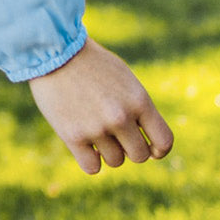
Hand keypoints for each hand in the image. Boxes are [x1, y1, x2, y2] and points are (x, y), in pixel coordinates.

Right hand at [28, 36, 173, 174]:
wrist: (55, 52)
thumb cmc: (92, 65)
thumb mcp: (125, 80)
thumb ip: (138, 109)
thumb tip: (146, 145)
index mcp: (139, 100)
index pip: (164, 141)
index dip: (159, 150)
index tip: (150, 149)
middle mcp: (120, 117)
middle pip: (139, 155)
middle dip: (129, 148)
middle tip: (116, 136)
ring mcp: (96, 128)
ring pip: (115, 161)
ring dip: (108, 152)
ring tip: (95, 131)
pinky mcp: (73, 136)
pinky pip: (92, 167)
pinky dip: (90, 160)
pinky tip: (84, 146)